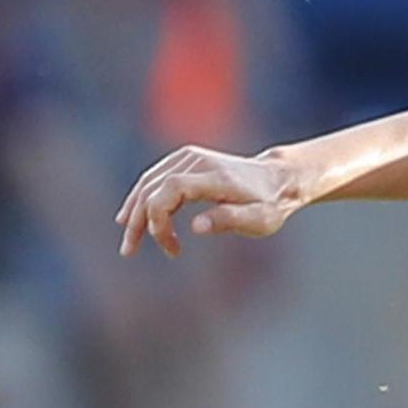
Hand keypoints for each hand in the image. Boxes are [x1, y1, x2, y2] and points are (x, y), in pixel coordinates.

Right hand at [117, 147, 303, 258]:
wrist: (278, 179)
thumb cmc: (269, 205)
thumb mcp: (259, 220)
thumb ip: (228, 220)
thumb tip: (195, 227)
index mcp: (214, 176)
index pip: (171, 189)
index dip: (158, 215)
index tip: (166, 243)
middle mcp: (197, 161)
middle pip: (153, 187)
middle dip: (139, 220)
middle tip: (131, 251)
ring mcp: (189, 157)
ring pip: (149, 182)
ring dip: (134, 212)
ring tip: (129, 243)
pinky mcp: (185, 158)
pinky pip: (154, 178)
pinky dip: (141, 199)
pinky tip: (130, 218)